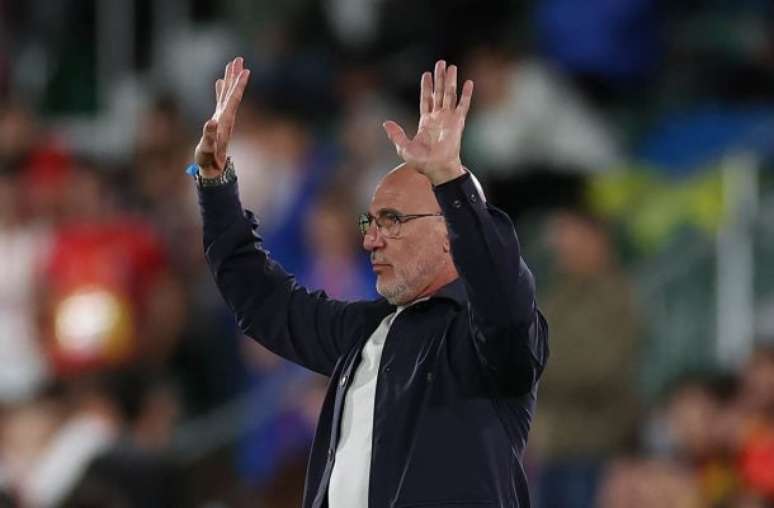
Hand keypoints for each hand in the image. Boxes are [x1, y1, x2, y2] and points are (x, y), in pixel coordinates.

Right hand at [194, 57, 250, 177]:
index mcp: (225, 121)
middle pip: (233, 92)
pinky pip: (219, 100)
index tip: (246, 71)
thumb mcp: (207, 149)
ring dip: (230, 78)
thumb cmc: (209, 160)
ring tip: (232, 63)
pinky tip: (220, 81)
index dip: (239, 85)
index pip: (233, 99)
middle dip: (236, 75)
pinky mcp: (217, 120)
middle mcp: (226, 116)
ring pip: (227, 93)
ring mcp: (222, 117)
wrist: (213, 168)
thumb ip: (209, 136)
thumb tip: (210, 122)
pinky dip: (220, 89)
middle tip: (239, 58)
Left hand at [383, 60, 473, 185]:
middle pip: (439, 93)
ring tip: (451, 67)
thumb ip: (396, 134)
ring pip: (450, 95)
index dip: (426, 87)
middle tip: (441, 63)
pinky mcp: (458, 122)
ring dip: (450, 81)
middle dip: (439, 78)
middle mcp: (438, 118)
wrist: (436, 168)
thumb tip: (385, 122)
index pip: (426, 99)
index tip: (426, 74)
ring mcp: (449, 119)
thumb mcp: (403, 147)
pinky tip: (469, 83)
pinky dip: (466, 94)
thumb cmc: (421, 162)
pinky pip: (463, 105)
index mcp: (426, 122)